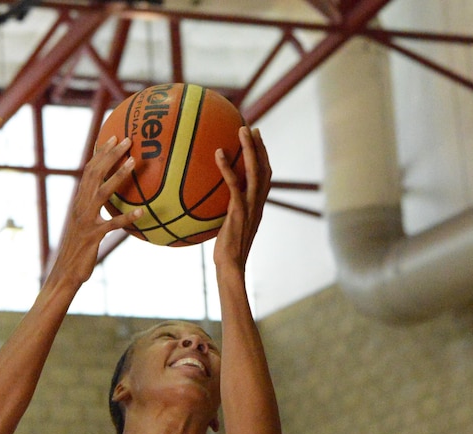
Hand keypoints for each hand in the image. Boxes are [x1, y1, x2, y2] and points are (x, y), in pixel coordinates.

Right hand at [49, 136, 141, 286]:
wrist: (66, 273)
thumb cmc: (80, 251)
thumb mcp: (87, 227)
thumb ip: (96, 212)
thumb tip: (112, 203)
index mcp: (80, 201)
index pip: (89, 170)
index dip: (101, 153)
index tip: (114, 137)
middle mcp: (81, 206)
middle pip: (95, 173)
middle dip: (111, 154)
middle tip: (129, 139)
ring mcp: (86, 221)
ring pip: (103, 192)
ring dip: (119, 175)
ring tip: (134, 162)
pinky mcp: (93, 237)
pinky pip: (112, 225)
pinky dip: (127, 218)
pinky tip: (142, 212)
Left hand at [212, 125, 271, 272]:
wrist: (231, 266)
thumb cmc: (226, 254)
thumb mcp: (227, 230)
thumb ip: (224, 216)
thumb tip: (207, 207)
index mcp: (257, 208)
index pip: (265, 178)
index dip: (263, 159)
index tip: (257, 142)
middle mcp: (258, 204)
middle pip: (265, 169)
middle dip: (260, 147)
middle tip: (251, 128)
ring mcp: (250, 207)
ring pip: (255, 172)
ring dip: (250, 148)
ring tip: (242, 130)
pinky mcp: (239, 211)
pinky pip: (234, 184)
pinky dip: (228, 167)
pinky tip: (217, 153)